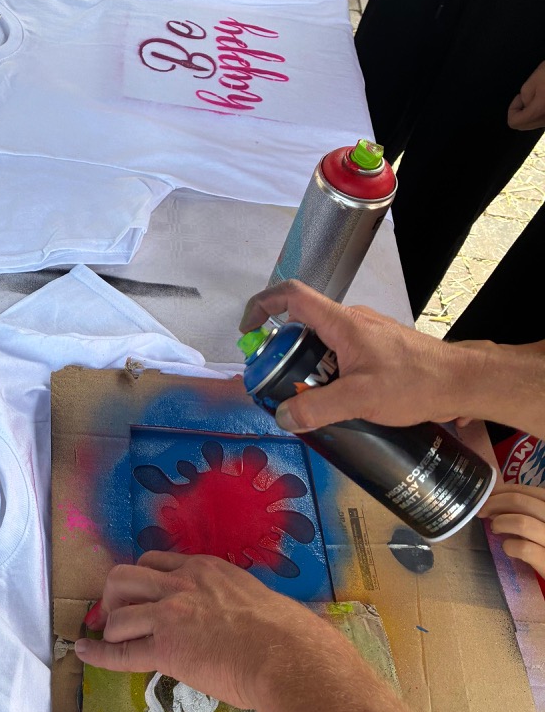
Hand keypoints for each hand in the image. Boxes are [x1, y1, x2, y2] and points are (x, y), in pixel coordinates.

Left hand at [75, 551, 326, 711]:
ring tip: (113, 639)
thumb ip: (234, 599)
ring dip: (111, 626)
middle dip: (115, 595)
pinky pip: (119, 651)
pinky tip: (84, 653)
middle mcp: (181, 583)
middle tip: (120, 614)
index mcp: (204, 568)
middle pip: (124, 575)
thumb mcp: (255, 597)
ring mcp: (169, 615)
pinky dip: (97, 653)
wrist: (286, 656)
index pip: (157, 560)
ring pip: (117, 611)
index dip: (143, 579)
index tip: (142, 595)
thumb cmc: (286, 633)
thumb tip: (240, 618)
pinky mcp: (164, 649)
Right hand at [239, 280, 487, 432]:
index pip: (292, 295)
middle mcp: (351, 321)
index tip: (248, 331)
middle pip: (303, 325)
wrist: (463, 382)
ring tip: (310, 400)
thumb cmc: (415, 382)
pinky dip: (329, 374)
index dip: (262, 305)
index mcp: (342, 322)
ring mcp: (366, 334)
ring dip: (309, 368)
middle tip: (279, 384)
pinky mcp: (379, 349)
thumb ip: (317, 408)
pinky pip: (342, 355)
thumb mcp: (360, 399)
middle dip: (284, 354)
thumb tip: (283, 416)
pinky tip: (338, 402)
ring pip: (323, 344)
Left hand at [481, 484, 544, 574]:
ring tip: (496, 529)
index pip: (526, 490)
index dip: (500, 492)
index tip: (486, 498)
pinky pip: (524, 548)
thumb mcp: (540, 520)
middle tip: (482, 512)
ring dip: (501, 523)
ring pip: (521, 522)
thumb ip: (524, 507)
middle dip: (493, 504)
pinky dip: (510, 546)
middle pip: (519, 501)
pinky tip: (509, 548)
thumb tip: (493, 496)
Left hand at [507, 61, 544, 131]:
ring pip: (535, 123)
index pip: (514, 123)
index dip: (513, 109)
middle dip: (522, 112)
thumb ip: (524, 97)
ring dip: (532, 112)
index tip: (520, 97)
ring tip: (541, 94)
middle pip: (524, 126)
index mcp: (539, 111)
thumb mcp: (534, 80)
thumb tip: (525, 105)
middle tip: (530, 95)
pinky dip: (541, 112)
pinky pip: (544, 120)